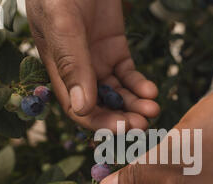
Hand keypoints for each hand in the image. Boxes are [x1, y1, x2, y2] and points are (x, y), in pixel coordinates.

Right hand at [25, 0, 158, 131]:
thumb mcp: (63, 25)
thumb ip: (72, 65)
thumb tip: (82, 109)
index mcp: (59, 70)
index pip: (78, 108)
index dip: (100, 123)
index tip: (124, 129)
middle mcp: (79, 71)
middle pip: (101, 105)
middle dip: (123, 117)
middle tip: (145, 124)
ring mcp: (98, 60)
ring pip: (118, 92)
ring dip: (135, 104)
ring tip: (153, 109)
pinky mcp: (115, 48)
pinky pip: (129, 73)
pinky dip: (140, 84)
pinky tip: (151, 90)